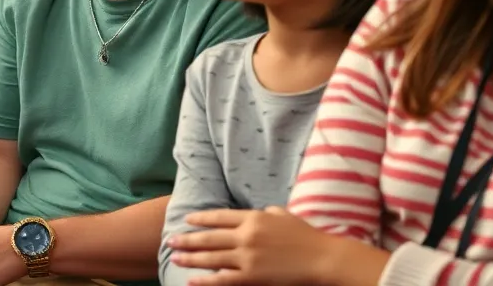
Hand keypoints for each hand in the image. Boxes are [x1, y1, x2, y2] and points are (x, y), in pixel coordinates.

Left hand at [167, 207, 334, 284]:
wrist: (322, 258)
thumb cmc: (305, 236)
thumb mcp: (283, 215)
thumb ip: (265, 214)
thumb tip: (254, 214)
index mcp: (253, 217)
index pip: (219, 217)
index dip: (201, 219)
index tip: (187, 219)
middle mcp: (246, 235)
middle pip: (209, 237)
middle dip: (187, 239)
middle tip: (170, 241)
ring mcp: (248, 256)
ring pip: (212, 257)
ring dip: (190, 258)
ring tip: (175, 258)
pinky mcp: (252, 276)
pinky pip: (223, 279)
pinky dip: (206, 280)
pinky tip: (192, 280)